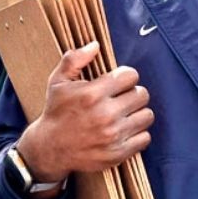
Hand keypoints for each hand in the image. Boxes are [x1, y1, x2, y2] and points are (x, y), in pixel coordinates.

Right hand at [18, 42, 152, 182]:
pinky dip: (138, 133)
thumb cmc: (56, 112)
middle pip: (142, 95)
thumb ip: (74, 59)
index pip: (130, 76)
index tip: (118, 82)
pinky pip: (145, 138)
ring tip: (125, 114)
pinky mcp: (118, 153)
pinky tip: (125, 130)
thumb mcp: (58, 82)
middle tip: (122, 98)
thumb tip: (95, 45)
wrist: (50, 148)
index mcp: (92, 94)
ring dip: (138, 113)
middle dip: (133, 93)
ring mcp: (113, 135)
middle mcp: (105, 114)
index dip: (125, 76)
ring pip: (147, 116)